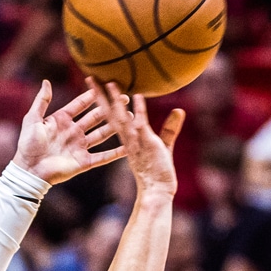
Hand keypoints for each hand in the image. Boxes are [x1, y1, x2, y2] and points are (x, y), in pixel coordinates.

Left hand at [14, 78, 127, 184]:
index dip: (93, 95)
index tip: (107, 84)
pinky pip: (103, 157)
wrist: (29, 170)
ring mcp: (80, 147)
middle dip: (111, 108)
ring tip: (130, 117)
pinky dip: (115, 153)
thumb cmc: (28, 145)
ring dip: (116, 126)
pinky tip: (128, 146)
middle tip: (125, 98)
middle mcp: (74, 132)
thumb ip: (41, 101)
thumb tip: (46, 81)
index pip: (81, 104)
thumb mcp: (32, 119)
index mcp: (63, 120)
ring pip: (103, 134)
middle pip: (96, 117)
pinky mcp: (84, 162)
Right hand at [94, 81, 182, 199]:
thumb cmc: (159, 173)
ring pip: (120, 118)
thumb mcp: (164, 146)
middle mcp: (127, 139)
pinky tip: (136, 96)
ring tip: (109, 81)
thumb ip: (170, 128)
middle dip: (100, 97)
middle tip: (92, 78)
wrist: (157, 192)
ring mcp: (135, 142)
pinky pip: (140, 125)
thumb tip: (179, 110)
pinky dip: (138, 110)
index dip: (105, 102)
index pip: (113, 117)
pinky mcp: (146, 144)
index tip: (98, 87)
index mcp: (128, 140)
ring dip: (114, 100)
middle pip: (110, 114)